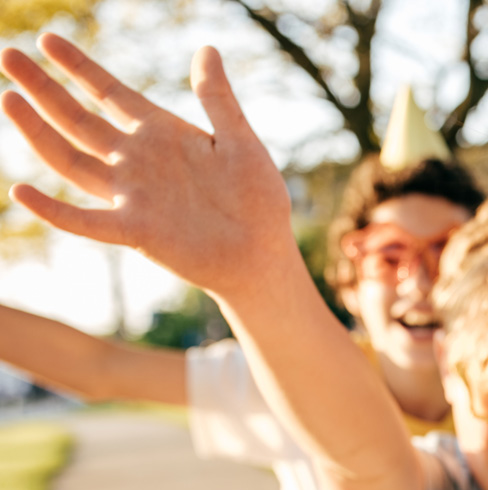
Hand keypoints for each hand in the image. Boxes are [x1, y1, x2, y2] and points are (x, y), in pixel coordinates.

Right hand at [0, 35, 296, 301]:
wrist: (264, 255)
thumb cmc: (258, 200)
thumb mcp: (241, 141)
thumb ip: (218, 98)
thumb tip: (208, 48)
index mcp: (161, 134)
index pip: (109, 93)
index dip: (79, 67)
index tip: (47, 39)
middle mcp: (137, 161)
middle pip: (78, 119)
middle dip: (43, 88)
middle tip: (8, 55)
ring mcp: (132, 196)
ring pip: (72, 160)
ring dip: (38, 132)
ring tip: (9, 99)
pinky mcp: (136, 231)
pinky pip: (86, 220)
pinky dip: (54, 210)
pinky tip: (21, 192)